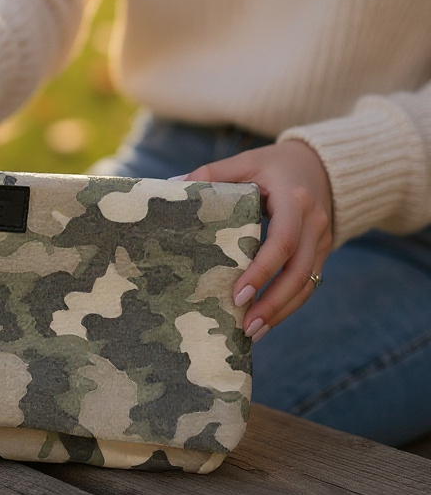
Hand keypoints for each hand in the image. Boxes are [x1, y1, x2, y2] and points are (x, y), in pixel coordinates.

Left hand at [181, 140, 332, 340]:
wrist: (321, 165)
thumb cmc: (275, 164)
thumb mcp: (246, 162)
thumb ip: (211, 173)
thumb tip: (173, 186)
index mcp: (294, 199)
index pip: (282, 241)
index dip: (262, 270)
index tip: (237, 294)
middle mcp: (314, 223)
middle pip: (299, 273)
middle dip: (273, 303)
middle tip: (245, 326)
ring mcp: (322, 240)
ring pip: (307, 284)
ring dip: (281, 312)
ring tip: (252, 332)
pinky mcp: (322, 252)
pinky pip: (309, 284)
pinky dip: (288, 305)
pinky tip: (266, 321)